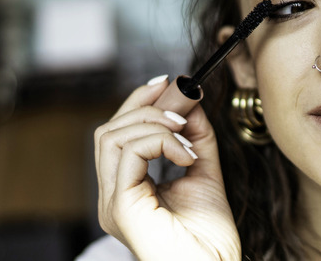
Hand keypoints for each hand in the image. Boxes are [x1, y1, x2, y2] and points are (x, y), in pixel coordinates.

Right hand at [94, 76, 240, 259]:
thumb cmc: (210, 236)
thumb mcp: (204, 172)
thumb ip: (196, 138)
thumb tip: (190, 101)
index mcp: (128, 188)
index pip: (118, 133)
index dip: (139, 102)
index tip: (169, 83)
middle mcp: (113, 195)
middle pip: (109, 129)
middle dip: (145, 105)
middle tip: (183, 104)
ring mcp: (112, 202)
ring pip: (113, 136)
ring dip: (155, 123)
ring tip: (187, 138)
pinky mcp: (119, 208)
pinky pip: (128, 153)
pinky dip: (160, 141)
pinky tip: (185, 155)